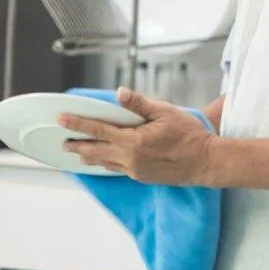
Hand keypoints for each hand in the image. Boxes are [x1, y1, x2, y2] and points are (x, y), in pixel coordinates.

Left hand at [60, 87, 216, 185]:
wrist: (208, 163)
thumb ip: (140, 103)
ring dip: (88, 156)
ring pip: (104, 162)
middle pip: (95, 150)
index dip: (77, 124)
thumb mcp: (166, 112)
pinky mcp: (141, 177)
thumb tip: (119, 93)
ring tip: (76, 152)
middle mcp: (130, 158)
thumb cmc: (190, 135)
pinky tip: (100, 161)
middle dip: (77, 144)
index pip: (98, 130)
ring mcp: (135, 170)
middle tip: (61, 141)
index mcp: (134, 141)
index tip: (60, 120)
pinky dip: (104, 163)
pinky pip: (116, 169)